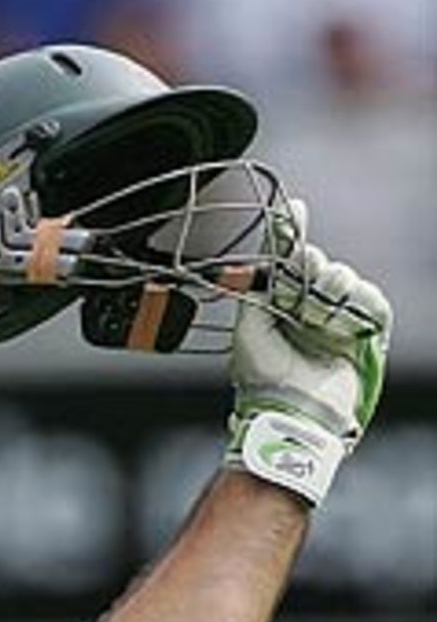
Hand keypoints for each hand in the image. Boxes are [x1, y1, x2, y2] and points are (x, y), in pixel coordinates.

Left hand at [226, 200, 390, 506]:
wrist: (294, 413)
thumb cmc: (263, 379)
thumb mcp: (249, 330)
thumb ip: (256, 292)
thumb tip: (256, 261)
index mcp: (282, 307)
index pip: (291, 263)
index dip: (294, 235)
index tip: (297, 208)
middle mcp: (310, 310)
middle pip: (321, 265)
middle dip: (313, 269)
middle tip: (304, 287)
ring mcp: (337, 322)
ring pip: (346, 281)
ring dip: (334, 292)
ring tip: (319, 319)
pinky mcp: (364, 335)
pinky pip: (372, 303)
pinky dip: (361, 306)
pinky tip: (344, 321)